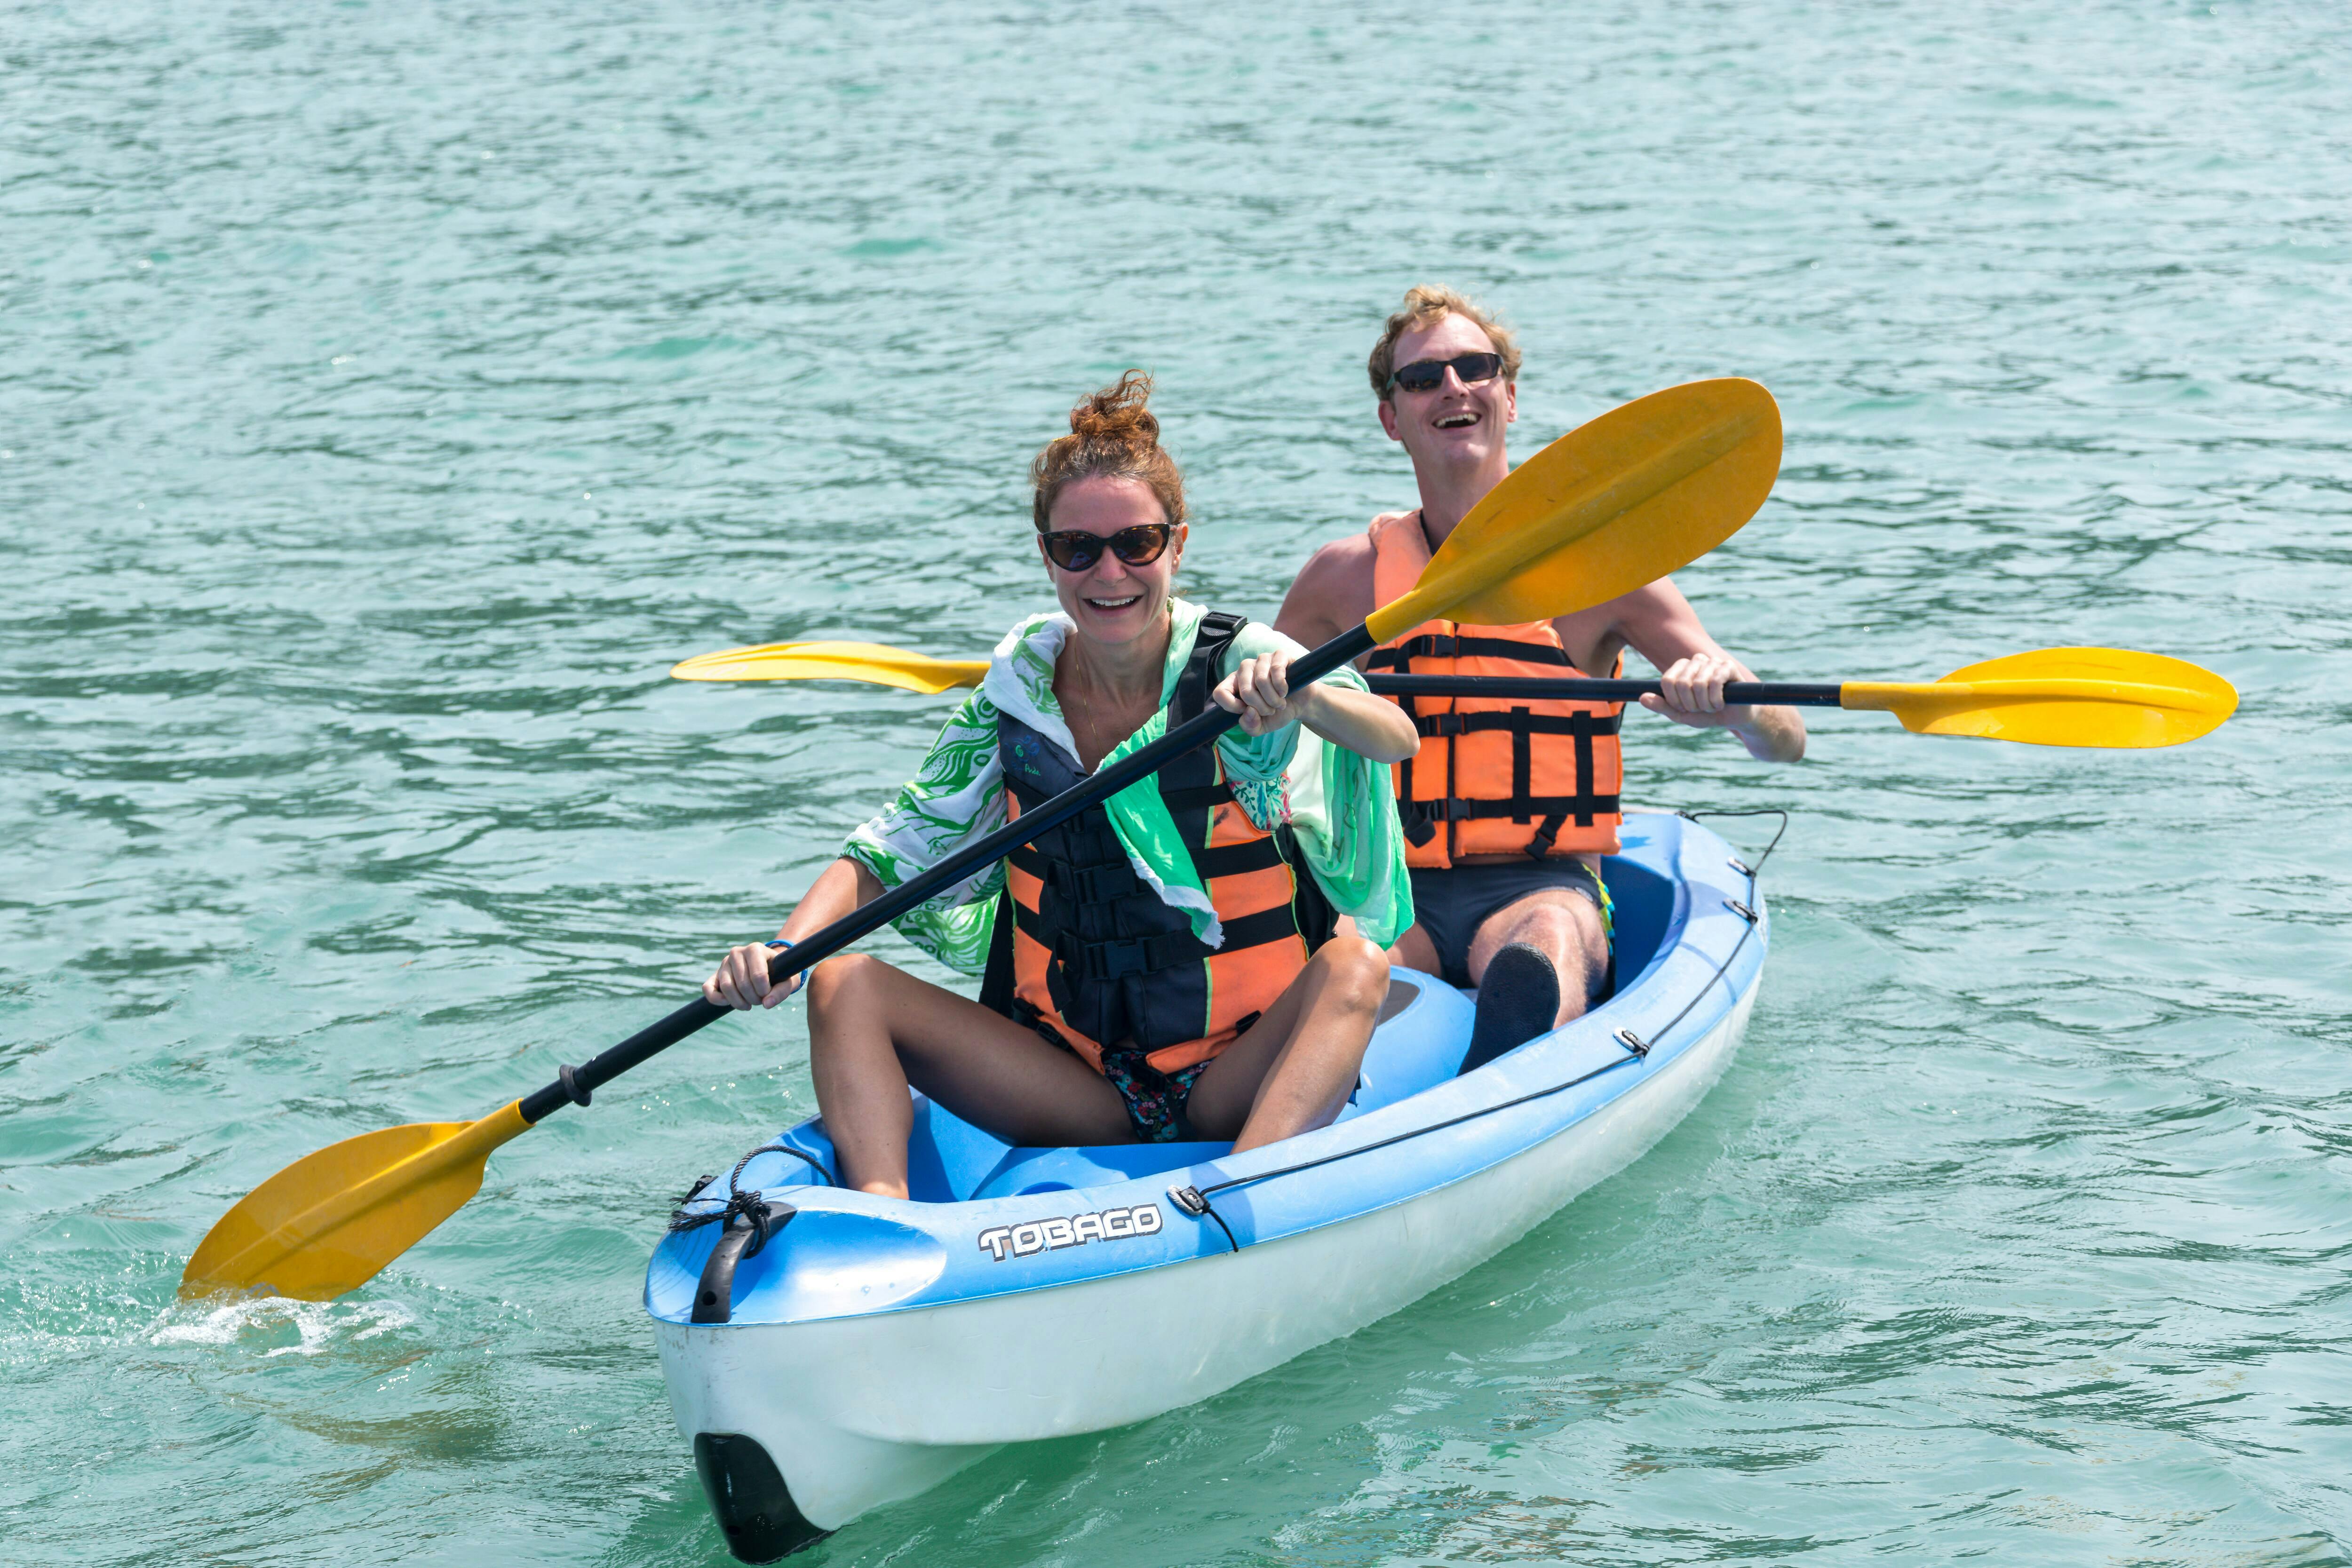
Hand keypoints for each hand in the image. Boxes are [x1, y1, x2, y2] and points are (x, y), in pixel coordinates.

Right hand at [703, 942, 803, 1009]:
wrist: (768, 969)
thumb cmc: (779, 975)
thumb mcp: (787, 982)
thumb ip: (781, 992)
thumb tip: (767, 1004)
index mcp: (755, 949)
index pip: (758, 975)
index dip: (764, 991)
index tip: (768, 994)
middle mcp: (737, 952)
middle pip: (743, 984)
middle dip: (753, 999)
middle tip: (760, 1000)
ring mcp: (724, 962)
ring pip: (727, 987)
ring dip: (739, 1002)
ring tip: (749, 1004)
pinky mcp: (715, 974)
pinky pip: (708, 988)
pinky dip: (716, 999)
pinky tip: (728, 1003)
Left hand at [1212, 649, 1315, 736]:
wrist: (1301, 704)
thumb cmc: (1277, 712)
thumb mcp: (1261, 726)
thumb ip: (1249, 726)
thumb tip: (1248, 712)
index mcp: (1235, 684)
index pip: (1220, 692)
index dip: (1233, 706)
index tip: (1249, 712)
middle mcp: (1245, 669)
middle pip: (1245, 690)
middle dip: (1261, 707)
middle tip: (1271, 710)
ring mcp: (1262, 660)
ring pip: (1262, 681)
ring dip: (1274, 699)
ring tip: (1279, 703)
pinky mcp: (1279, 655)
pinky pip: (1276, 670)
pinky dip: (1282, 687)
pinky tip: (1285, 691)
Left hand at [1639, 653, 1754, 730]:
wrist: (1734, 718)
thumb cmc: (1706, 714)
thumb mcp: (1681, 714)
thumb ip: (1662, 706)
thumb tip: (1642, 697)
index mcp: (1682, 668)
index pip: (1667, 681)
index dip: (1674, 700)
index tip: (1685, 709)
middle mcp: (1696, 661)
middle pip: (1681, 683)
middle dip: (1691, 704)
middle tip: (1701, 709)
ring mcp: (1712, 662)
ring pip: (1698, 684)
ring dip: (1705, 704)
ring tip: (1712, 707)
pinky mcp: (1728, 667)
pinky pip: (1715, 682)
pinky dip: (1716, 700)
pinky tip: (1721, 704)